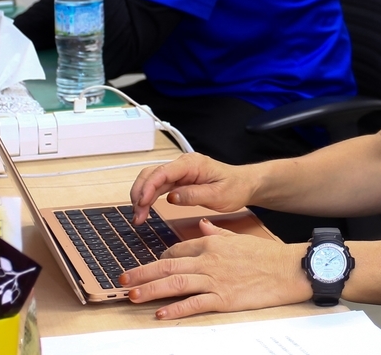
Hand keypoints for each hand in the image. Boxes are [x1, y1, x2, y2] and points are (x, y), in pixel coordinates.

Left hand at [122, 219, 309, 318]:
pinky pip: (194, 304)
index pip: (177, 249)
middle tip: (123, 279)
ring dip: (151, 289)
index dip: (159, 258)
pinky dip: (176, 308)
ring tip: (132, 294)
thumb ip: (216, 233)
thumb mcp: (238, 237)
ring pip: (175, 282)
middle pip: (168, 265)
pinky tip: (161, 313)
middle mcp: (209, 260)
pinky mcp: (223, 298)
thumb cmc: (265, 255)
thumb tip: (201, 227)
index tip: (148, 266)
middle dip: (142, 273)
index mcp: (211, 243)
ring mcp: (215, 279)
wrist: (287, 269)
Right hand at [130, 153, 256, 224]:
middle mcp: (183, 164)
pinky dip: (148, 198)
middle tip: (137, 216)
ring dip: (141, 197)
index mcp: (192, 164)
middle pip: (152, 174)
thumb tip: (171, 198)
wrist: (244, 184)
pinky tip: (144, 210)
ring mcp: (179, 172)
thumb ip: (194, 195)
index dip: (149, 187)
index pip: (163, 172)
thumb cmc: (235, 187)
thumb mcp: (218, 195)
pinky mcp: (178, 180)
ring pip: (152, 180)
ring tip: (138, 217)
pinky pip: (158, 186)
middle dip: (140, 193)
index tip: (141, 203)